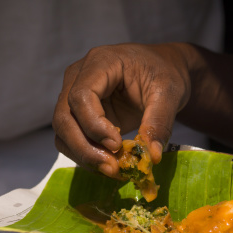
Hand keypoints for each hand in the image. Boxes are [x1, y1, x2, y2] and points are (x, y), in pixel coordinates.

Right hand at [52, 43, 192, 177]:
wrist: (163, 71)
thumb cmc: (165, 73)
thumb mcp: (169, 93)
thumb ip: (159, 122)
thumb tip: (151, 155)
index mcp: (100, 62)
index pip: (81, 96)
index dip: (94, 124)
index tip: (117, 145)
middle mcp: (79, 77)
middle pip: (64, 117)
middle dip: (85, 148)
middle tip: (112, 168)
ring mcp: (74, 97)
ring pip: (63, 133)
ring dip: (84, 156)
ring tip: (114, 170)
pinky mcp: (79, 116)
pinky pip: (72, 140)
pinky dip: (87, 157)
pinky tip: (110, 166)